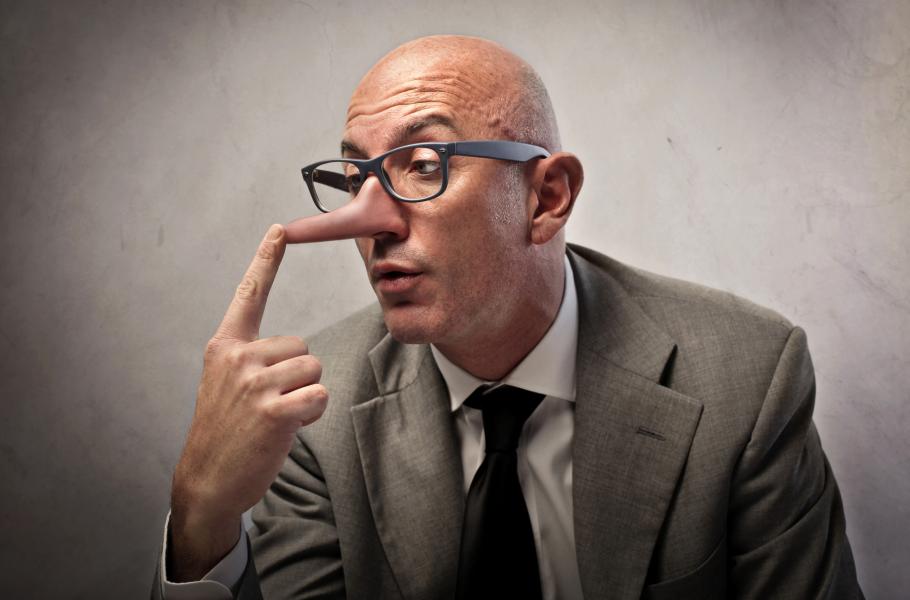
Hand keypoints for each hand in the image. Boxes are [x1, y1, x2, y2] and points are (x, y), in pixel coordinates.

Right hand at [168, 224, 327, 580]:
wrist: (209, 479)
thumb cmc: (225, 431)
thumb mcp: (225, 384)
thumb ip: (251, 359)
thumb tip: (295, 353)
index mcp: (224, 346)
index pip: (250, 295)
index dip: (266, 261)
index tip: (279, 229)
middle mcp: (237, 357)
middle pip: (302, 346)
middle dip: (297, 376)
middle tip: (268, 405)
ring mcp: (254, 382)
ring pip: (313, 369)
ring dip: (305, 395)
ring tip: (275, 417)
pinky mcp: (274, 409)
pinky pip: (318, 395)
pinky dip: (311, 413)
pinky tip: (286, 428)